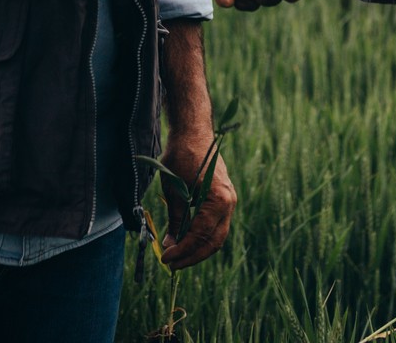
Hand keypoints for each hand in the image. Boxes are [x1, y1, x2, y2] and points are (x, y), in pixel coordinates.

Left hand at [158, 130, 235, 269]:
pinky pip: (215, 225)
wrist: (193, 131)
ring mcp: (229, 201)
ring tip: (177, 256)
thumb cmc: (181, 155)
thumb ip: (176, 218)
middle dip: (192, 256)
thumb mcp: (174, 189)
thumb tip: (171, 244)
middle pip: (214, 241)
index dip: (183, 250)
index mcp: (219, 200)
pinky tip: (186, 241)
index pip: (201, 235)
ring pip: (216, 236)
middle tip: (171, 264)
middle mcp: (229, 202)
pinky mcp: (224, 199)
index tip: (166, 258)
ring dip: (197, 249)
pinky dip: (202, 236)